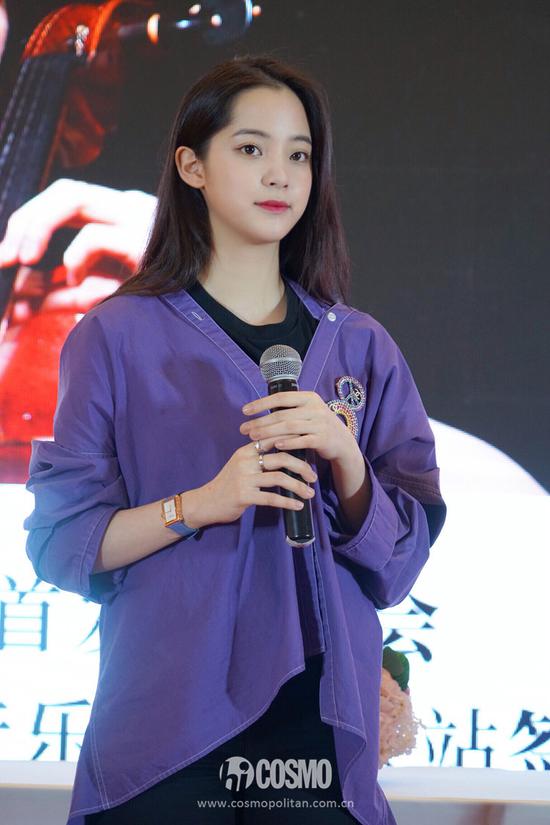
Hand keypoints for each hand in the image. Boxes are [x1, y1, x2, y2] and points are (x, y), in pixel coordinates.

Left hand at [0, 179, 156, 321]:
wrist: (207, 317)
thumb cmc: (159, 306)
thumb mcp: (100, 298)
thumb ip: (64, 295)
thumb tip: (22, 305)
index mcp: (121, 217)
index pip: (67, 202)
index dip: (28, 223)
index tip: (5, 256)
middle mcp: (129, 208)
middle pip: (63, 191)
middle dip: (24, 220)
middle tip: (5, 257)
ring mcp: (139, 218)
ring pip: (70, 196)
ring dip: (36, 228)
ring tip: (22, 261)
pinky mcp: (145, 239)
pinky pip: (94, 237)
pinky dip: (75, 259)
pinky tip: (78, 283)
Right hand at [189, 437, 317, 527]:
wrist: (206, 502)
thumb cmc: (228, 485)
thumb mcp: (241, 465)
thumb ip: (259, 458)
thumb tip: (286, 456)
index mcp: (246, 451)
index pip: (274, 439)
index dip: (295, 441)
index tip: (311, 446)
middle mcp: (246, 461)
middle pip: (282, 458)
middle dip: (302, 467)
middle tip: (313, 476)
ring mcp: (244, 478)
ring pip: (279, 478)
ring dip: (298, 486)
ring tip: (309, 493)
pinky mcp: (244, 496)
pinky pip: (271, 498)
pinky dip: (288, 502)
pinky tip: (298, 506)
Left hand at [239, 390, 355, 463]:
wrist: (342, 442)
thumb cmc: (317, 426)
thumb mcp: (307, 412)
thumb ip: (288, 410)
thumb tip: (259, 410)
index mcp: (309, 398)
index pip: (281, 397)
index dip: (261, 403)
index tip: (244, 411)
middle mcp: (315, 408)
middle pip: (282, 414)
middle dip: (261, 422)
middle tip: (244, 429)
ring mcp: (320, 423)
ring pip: (290, 427)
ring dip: (269, 433)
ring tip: (254, 439)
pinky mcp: (323, 439)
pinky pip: (303, 441)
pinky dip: (289, 443)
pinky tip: (275, 445)